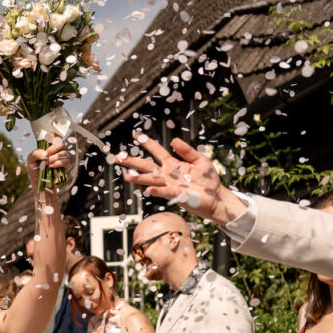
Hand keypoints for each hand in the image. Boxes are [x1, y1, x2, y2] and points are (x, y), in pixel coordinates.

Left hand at [26, 137, 69, 190]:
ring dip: (54, 158)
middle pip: (61, 143)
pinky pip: (66, 161)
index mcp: (49, 147)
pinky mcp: (66, 166)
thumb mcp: (30, 160)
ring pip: (63, 152)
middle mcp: (56, 151)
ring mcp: (62, 158)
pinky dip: (58, 163)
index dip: (55, 135)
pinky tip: (51, 166)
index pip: (55, 137)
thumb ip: (35, 153)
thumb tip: (45, 153)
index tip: (50, 137)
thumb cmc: (34, 170)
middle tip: (46, 155)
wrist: (39, 183)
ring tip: (46, 164)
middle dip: (53, 148)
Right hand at [115, 136, 246, 225]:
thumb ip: (187, 151)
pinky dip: (157, 190)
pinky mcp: (176, 194)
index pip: (157, 152)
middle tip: (117, 158)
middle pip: (146, 166)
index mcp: (172, 164)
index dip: (147, 143)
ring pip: (151, 180)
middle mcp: (167, 174)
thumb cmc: (207, 179)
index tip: (136, 136)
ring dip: (139, 178)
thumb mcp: (200, 160)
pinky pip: (165, 192)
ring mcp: (170, 184)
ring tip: (126, 177)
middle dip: (131, 162)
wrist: (215, 197)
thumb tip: (174, 140)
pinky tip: (148, 189)